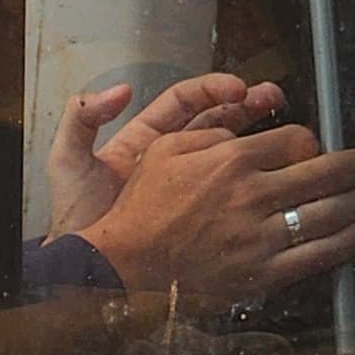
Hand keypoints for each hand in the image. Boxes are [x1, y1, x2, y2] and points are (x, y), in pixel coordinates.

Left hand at [48, 73, 287, 235]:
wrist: (86, 265)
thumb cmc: (75, 217)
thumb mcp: (69, 161)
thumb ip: (81, 119)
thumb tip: (116, 91)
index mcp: (146, 139)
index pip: (187, 102)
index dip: (214, 91)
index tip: (237, 89)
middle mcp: (172, 158)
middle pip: (217, 120)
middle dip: (248, 105)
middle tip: (274, 99)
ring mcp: (188, 186)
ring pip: (230, 152)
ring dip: (257, 138)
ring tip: (285, 131)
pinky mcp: (199, 214)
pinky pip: (229, 192)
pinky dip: (251, 182)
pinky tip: (271, 178)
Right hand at [76, 114, 354, 298]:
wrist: (126, 264)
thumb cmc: (142, 209)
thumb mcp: (165, 149)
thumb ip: (210, 133)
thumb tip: (245, 132)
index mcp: (231, 161)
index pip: (297, 140)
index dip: (311, 141)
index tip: (311, 148)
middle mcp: (252, 195)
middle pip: (325, 172)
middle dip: (352, 166)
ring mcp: (260, 236)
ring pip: (330, 212)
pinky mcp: (263, 272)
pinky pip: (319, 254)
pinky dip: (348, 241)